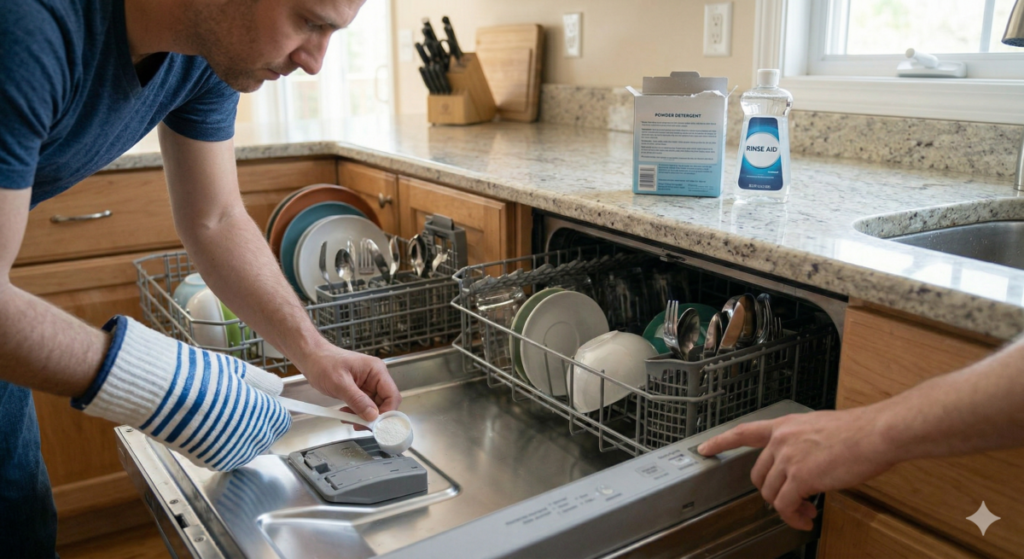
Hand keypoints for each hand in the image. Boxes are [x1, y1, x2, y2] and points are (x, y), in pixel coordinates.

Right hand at [75, 316, 289, 470]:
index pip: (281, 421)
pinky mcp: (209, 461)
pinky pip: (228, 459)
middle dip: (260, 425)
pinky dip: (225, 448)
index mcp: (261, 412)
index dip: (273, 412)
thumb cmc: (196, 375)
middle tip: (242, 410)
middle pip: (267, 437)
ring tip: (224, 419)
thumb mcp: (234, 370)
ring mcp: (229, 452)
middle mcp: (249, 437)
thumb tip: (276, 388)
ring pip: (248, 451)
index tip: (265, 405)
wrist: (159, 393)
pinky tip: (212, 431)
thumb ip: (261, 382)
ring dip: (244, 439)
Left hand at [299, 347, 400, 421]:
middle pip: (385, 404)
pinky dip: (356, 413)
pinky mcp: (360, 391)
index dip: (387, 412)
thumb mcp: (339, 383)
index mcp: (376, 371)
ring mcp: (368, 385)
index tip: (376, 425)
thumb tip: (372, 415)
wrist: (311, 358)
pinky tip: (345, 414)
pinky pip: (364, 406)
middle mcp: (376, 378)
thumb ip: (357, 400)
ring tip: (348, 418)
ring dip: (363, 417)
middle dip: (373, 417)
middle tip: (359, 425)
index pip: (392, 395)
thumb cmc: (324, 362)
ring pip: (374, 407)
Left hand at [697, 407, 895, 530]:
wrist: (876, 434)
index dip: (720, 441)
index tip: (704, 448)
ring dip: (786, 509)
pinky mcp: (800, 477)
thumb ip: (804, 442)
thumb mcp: (820, 427)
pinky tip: (806, 519)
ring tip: (805, 514)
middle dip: (772, 493)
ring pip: (770, 493)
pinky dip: (793, 517)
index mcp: (785, 426)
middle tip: (792, 503)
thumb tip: (805, 463)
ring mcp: (788, 458)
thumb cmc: (859, 432)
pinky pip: (785, 505)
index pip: (743, 432)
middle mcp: (781, 439)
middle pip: (758, 474)